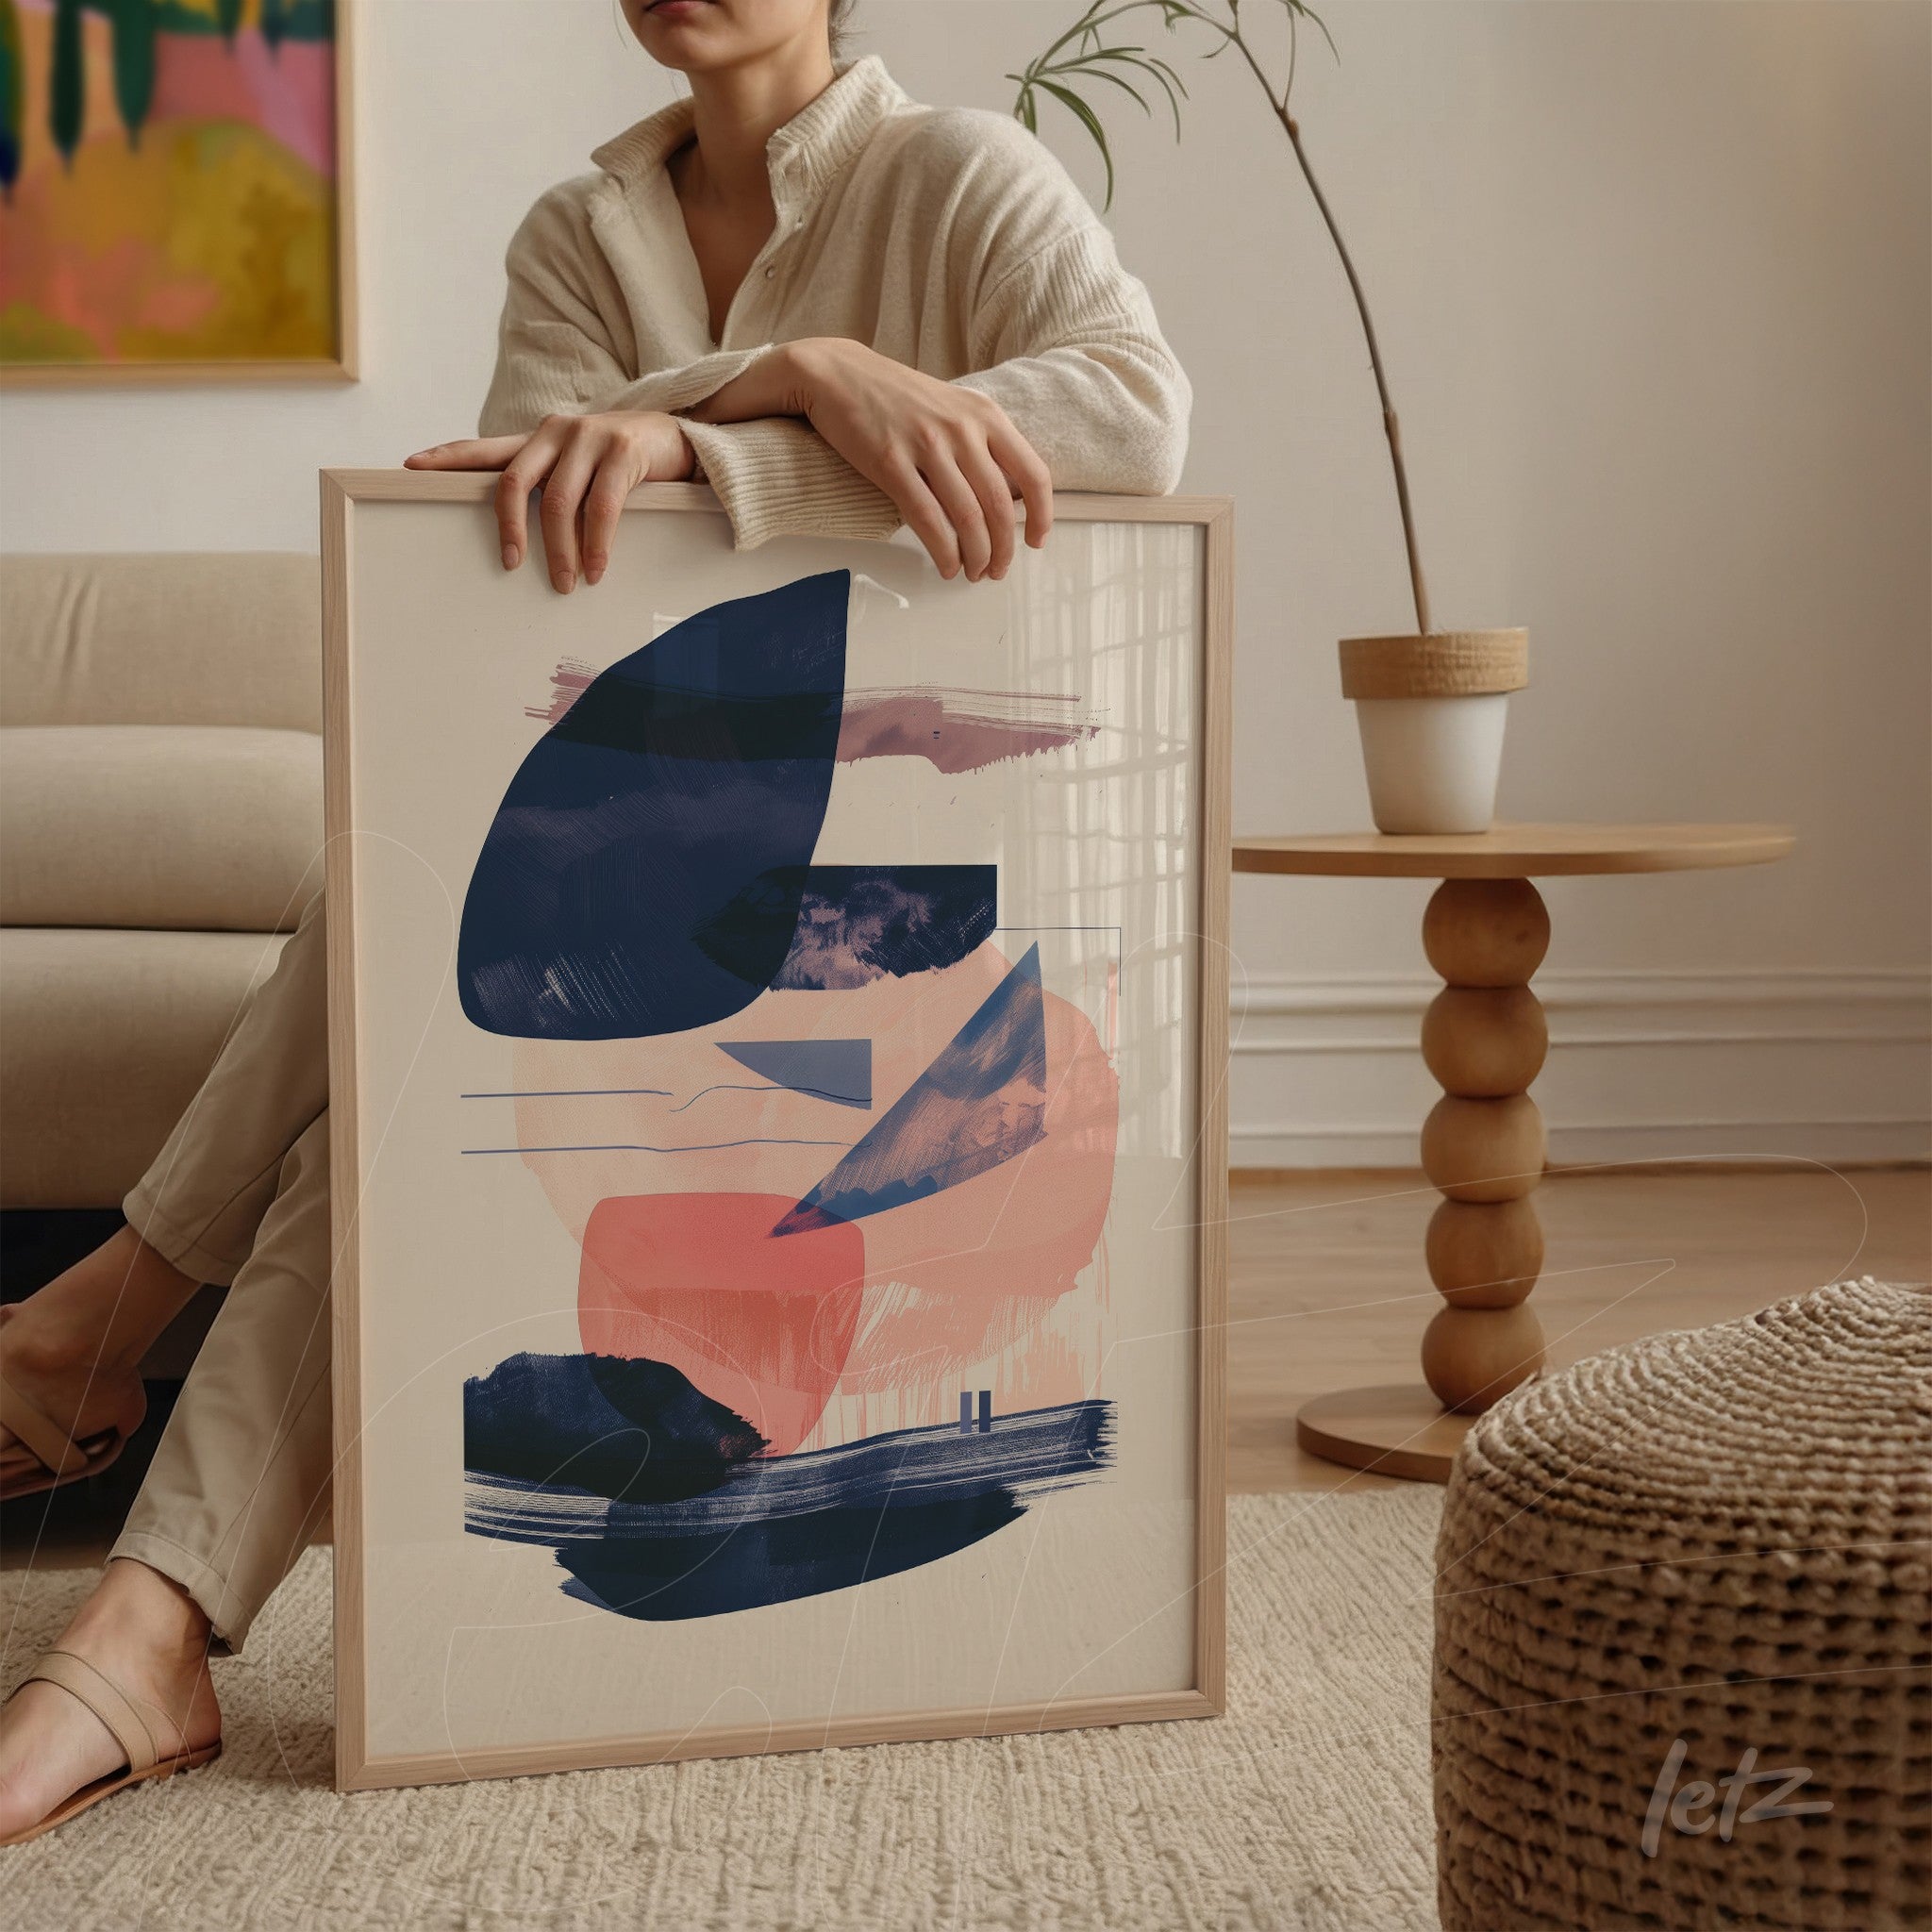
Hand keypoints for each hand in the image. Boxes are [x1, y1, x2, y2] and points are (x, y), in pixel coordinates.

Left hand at [404, 411, 695, 592]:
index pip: (486, 449)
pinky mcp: (622, 452)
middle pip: (515, 481)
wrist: (676, 439)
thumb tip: (518, 536)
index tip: (410, 466)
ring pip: (558, 501)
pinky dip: (596, 544)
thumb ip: (550, 487)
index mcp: (539, 439)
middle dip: (510, 527)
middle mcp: (556, 432)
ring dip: (560, 549)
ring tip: (565, 583)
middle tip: (510, 564)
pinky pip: (601, 507)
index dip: (447, 457)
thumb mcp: (579, 470)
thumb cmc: (622, 464)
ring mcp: (589, 438)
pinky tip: (596, 569)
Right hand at [691, 339, 1052, 581]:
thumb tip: (1004, 495)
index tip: (1036, 542)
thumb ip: (980, 443)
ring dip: (975, 557)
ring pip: (967, 517)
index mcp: (984, 415)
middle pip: (1000, 505)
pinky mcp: (890, 462)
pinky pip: (927, 519)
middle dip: (1003, 549)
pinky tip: (945, 566)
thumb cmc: (895, 397)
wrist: (836, 373)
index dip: (1042, 515)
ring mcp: (926, 444)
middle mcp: (961, 429)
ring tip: (972, 573)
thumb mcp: (951, 407)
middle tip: (996, 571)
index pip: (1032, 472)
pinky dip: (942, 551)